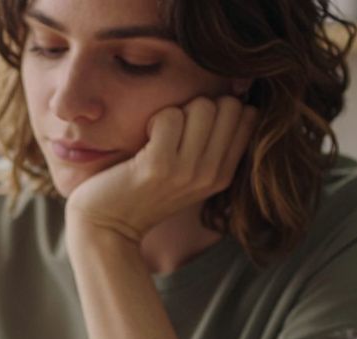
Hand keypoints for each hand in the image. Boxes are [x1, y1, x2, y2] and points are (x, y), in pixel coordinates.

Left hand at [65, 96, 258, 241]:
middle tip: (174, 130)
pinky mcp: (159, 166)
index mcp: (223, 174)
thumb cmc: (142, 190)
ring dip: (176, 112)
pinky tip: (144, 140)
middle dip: (200, 106)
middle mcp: (211, 174)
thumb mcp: (189, 173)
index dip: (221, 108)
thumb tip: (234, 95)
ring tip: (158, 136)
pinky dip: (154, 120)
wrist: (107, 225)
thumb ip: (213, 144)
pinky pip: (169, 116)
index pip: (249, 116)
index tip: (194, 126)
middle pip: (229, 106)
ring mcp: (187, 171)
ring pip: (202, 107)